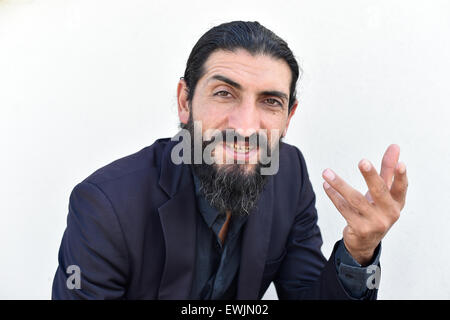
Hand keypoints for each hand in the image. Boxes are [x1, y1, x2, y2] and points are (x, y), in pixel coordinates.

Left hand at [322, 144, 407, 265]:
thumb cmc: (376, 210)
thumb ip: (388, 169)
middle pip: (379, 191)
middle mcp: (389, 213)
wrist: (365, 242)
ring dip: (339, 184)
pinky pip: (344, 208)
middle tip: (363, 161)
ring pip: (355, 199)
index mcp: (397, 202)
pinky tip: (326, 185)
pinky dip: (334, 196)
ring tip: (326, 173)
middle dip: (370, 176)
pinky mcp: (360, 229)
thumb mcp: (384, 192)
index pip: (400, 188)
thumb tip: (395, 146)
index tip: (401, 164)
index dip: (401, 176)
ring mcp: (375, 223)